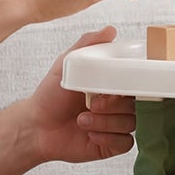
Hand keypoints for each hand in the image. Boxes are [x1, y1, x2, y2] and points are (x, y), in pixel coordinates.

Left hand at [22, 28, 136, 165]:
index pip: (137, 82)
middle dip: (114, 105)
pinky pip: (125, 142)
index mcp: (113, 84)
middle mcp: (118, 104)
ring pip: (131, 123)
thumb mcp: (67, 64)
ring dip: (105, 122)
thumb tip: (110, 30)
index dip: (132, 84)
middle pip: (138, 104)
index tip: (117, 85)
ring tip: (82, 120)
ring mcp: (116, 124)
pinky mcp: (112, 144)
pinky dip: (107, 138)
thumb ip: (87, 44)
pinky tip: (90, 134)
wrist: (37, 126)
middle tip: (92, 103)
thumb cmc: (51, 95)